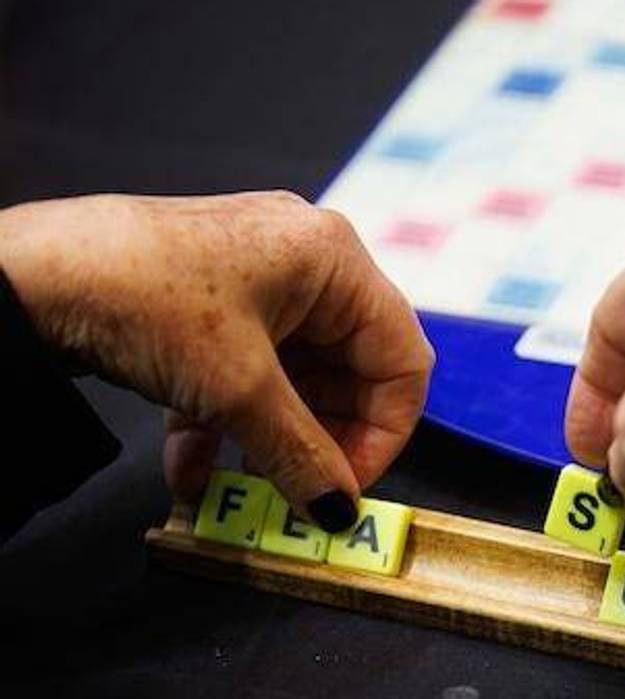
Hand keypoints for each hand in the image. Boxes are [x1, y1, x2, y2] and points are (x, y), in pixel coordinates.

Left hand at [0, 192, 433, 531]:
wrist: (26, 271)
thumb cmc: (141, 295)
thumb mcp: (236, 390)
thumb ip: (301, 455)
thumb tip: (339, 510)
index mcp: (335, 260)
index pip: (401, 357)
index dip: (385, 430)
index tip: (348, 485)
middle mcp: (306, 261)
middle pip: (350, 369)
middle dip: (324, 438)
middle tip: (301, 493)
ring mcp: (257, 278)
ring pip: (295, 375)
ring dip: (272, 437)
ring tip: (245, 488)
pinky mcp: (212, 299)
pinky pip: (245, 368)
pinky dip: (228, 419)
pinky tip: (195, 470)